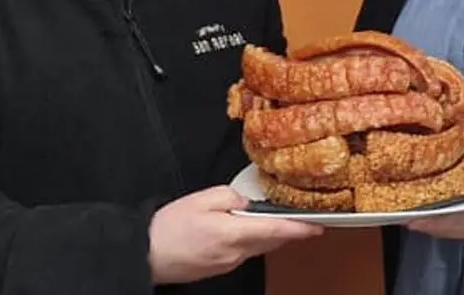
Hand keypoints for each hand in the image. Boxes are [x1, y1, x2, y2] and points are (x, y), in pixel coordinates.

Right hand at [148, 185, 323, 283]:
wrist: (146, 254)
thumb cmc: (169, 227)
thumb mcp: (201, 199)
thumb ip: (230, 196)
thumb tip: (245, 203)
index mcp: (233, 233)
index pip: (276, 230)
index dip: (299, 228)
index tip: (317, 226)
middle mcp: (235, 253)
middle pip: (271, 241)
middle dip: (289, 232)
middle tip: (306, 222)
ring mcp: (228, 263)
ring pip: (258, 247)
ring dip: (272, 236)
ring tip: (281, 223)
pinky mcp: (220, 267)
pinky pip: (245, 252)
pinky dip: (253, 241)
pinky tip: (249, 231)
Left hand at [406, 138, 463, 251]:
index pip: (455, 220)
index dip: (432, 219)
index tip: (409, 214)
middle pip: (447, 230)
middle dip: (425, 220)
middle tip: (401, 207)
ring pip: (451, 234)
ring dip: (433, 224)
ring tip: (410, 209)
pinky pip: (459, 234)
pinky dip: (445, 225)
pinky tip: (433, 213)